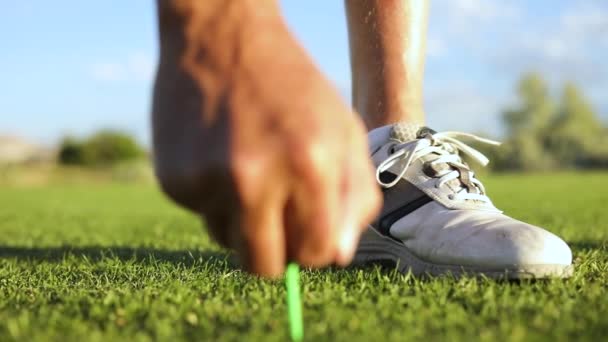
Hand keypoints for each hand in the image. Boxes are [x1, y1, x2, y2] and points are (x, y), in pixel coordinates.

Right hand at [152, 1, 380, 276]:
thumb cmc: (293, 87)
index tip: (309, 233)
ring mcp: (208, 180)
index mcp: (309, 166)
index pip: (317, 253)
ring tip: (248, 169)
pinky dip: (215, 196)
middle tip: (278, 219)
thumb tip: (338, 257)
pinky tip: (220, 154)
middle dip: (277, 253)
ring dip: (243, 221)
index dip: (316, 250)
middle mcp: (254, 178)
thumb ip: (355, 197)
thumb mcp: (344, 131)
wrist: (222, 38)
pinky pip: (202, 214)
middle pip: (264, 266)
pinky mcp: (174, 180)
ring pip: (228, 243)